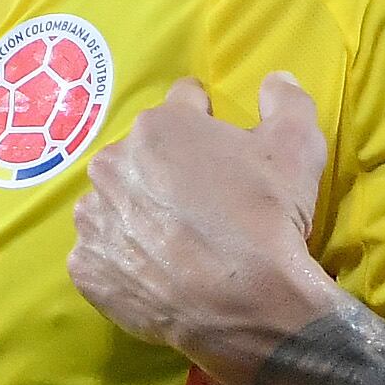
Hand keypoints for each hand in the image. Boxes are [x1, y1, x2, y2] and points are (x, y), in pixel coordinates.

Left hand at [67, 76, 342, 378]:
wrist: (248, 304)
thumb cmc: (269, 219)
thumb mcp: (298, 146)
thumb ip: (286, 101)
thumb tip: (276, 80)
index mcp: (158, 127)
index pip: (182, 104)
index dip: (207, 120)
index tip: (220, 146)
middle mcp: (112, 165)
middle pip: (142, 156)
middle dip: (167, 171)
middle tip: (202, 204)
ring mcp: (93, 220)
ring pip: (117, 204)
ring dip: (139, 214)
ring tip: (177, 242)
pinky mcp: (86, 269)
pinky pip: (103, 254)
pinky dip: (125, 260)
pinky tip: (157, 273)